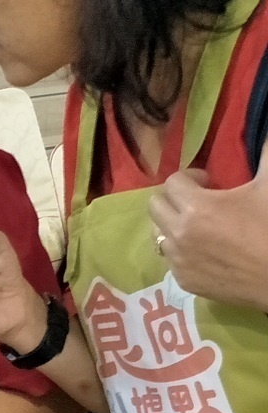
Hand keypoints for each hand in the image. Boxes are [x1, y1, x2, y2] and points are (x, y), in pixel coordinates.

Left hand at [149, 167, 267, 309]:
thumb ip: (265, 155)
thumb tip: (265, 132)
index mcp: (196, 207)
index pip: (172, 182)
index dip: (191, 178)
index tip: (209, 183)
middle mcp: (178, 234)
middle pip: (155, 205)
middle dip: (173, 199)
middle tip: (197, 202)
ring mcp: (178, 260)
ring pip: (157, 233)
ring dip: (173, 224)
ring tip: (198, 226)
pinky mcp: (184, 280)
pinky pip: (169, 259)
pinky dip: (181, 251)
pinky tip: (205, 250)